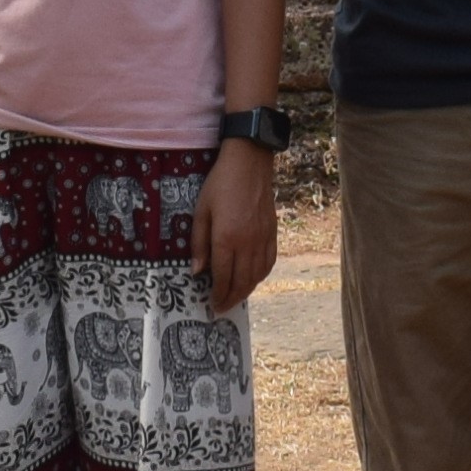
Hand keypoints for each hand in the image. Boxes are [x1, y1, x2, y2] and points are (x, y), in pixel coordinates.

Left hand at [196, 144, 279, 312]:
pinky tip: (253, 278)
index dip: (218, 294)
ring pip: (257, 275)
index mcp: (227, 238)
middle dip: (231, 298)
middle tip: (222, 307)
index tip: (212, 304)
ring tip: (235, 297)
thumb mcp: (201, 211)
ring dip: (246, 290)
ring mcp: (263, 239)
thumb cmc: (220, 185)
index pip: (223, 276)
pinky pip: (269, 262)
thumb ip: (199, 244)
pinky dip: (260, 276)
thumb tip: (198, 272)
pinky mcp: (273, 233)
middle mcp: (247, 243)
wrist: (249, 163)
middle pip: (241, 281)